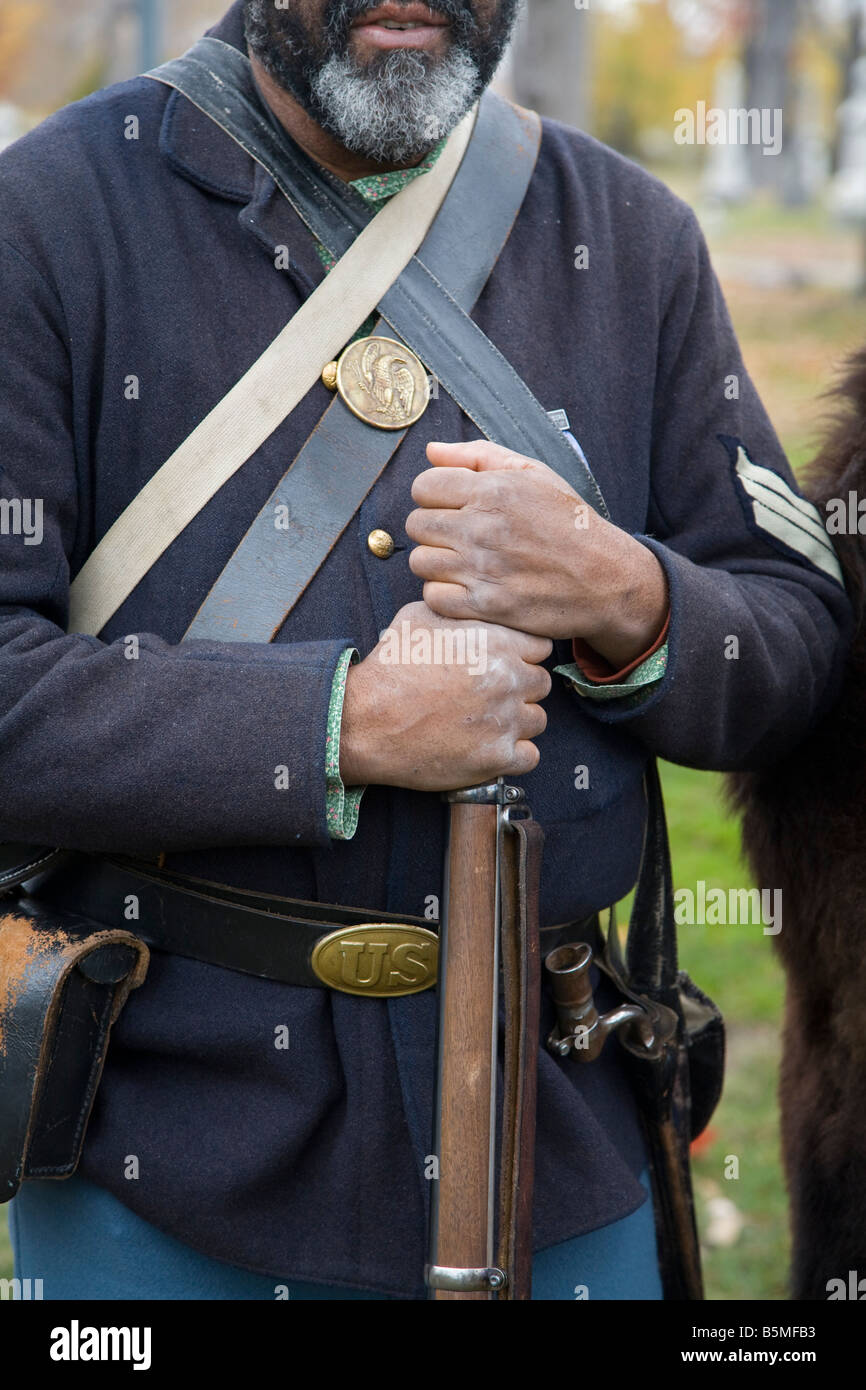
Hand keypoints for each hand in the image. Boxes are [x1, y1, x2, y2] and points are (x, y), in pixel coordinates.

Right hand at [339, 601, 551, 790]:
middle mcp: (508, 679)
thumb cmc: (389, 668)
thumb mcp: (420, 618)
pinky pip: (530, 757)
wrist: (366, 720)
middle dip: (521, 688)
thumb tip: (467, 604)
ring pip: (537, 720)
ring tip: (486, 723)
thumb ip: (458, 611)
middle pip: (541, 683)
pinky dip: (513, 755)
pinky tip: (490, 747)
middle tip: (491, 696)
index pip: (541, 647)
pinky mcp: (497, 757)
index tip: (504, 664)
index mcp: (496, 642)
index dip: (522, 655)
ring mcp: (505, 720)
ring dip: (517, 722)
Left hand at [406, 440, 668, 668]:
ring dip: (437, 563)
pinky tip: (466, 588)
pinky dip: (444, 594)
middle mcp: (484, 527)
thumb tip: (431, 451)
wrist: (607, 579)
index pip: (423, 487)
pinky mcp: (487, 605)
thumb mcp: (535, 474)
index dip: (433, 496)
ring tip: (462, 563)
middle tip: (457, 537)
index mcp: (494, 490)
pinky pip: (434, 597)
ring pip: (421, 562)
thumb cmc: (570, 524)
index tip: (451, 506)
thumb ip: (480, 456)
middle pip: (417, 525)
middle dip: (433, 529)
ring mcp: (484, 569)